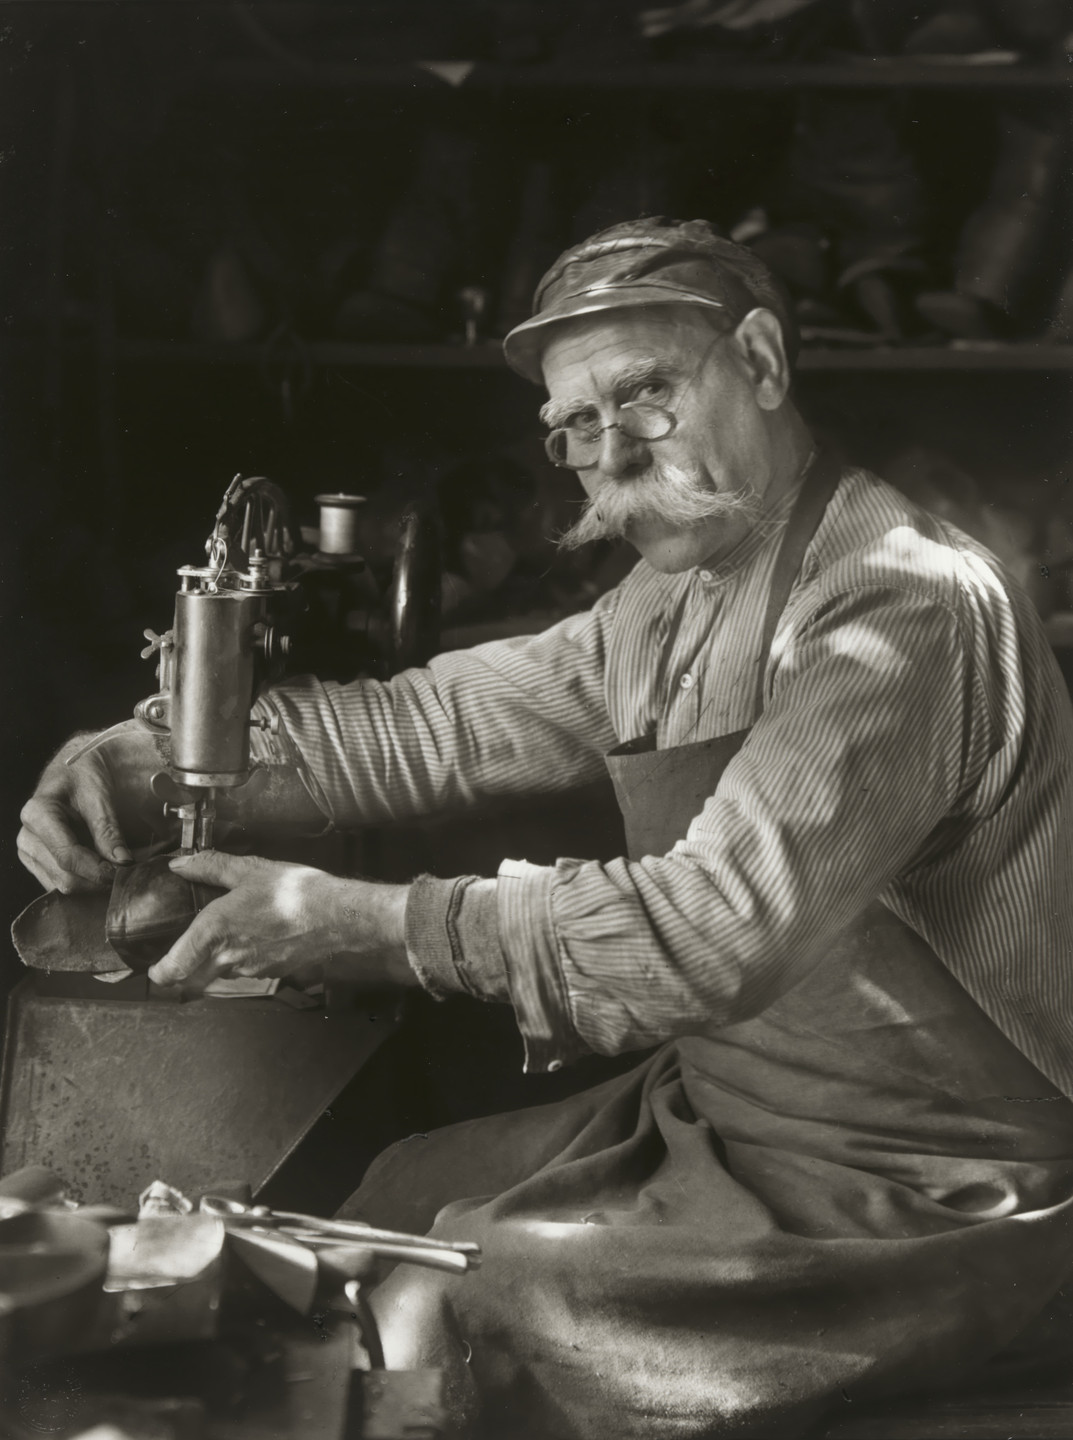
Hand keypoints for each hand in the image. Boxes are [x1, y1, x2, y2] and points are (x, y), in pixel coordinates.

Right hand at [18, 723, 169, 892]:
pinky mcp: (38, 863)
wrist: (75, 771)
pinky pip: (63, 884)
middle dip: (99, 879)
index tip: (125, 870)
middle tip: (127, 870)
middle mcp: (27, 837)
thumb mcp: (100, 797)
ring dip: (94, 882)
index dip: (98, 870)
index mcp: (37, 814)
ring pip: (65, 886)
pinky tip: (101, 866)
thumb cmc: (86, 777)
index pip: (68, 857)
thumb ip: (108, 830)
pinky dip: (86, 880)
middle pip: (65, 878)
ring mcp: (29, 853)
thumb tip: (123, 862)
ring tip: (115, 865)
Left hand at [146, 851, 413, 992]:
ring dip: (218, 962)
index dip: (160, 972)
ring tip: (231, 936)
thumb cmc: (296, 892)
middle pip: (194, 979)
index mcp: (214, 931)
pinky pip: (247, 971)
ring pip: (221, 974)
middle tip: (184, 956)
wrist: (338, 916)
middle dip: (186, 971)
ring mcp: (250, 969)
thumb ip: (210, 867)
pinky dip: (246, 959)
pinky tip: (259, 938)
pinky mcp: (271, 972)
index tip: (156, 968)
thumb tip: (181, 865)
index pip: (174, 968)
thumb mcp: (249, 870)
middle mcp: (228, 957)